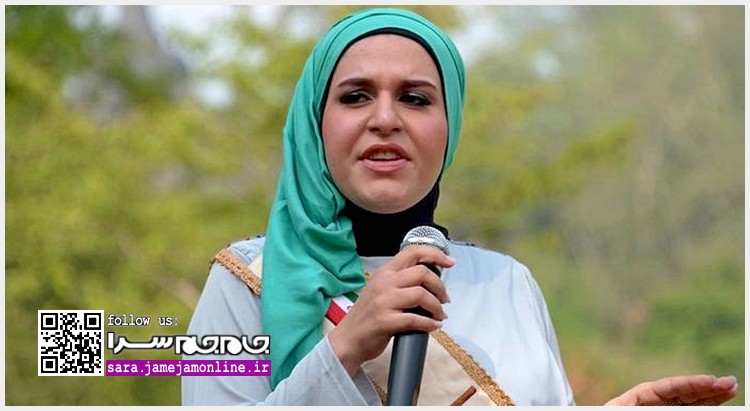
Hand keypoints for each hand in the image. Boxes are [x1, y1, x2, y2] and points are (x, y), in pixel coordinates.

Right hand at [329, 245, 453, 375]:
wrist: (348, 340)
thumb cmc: (367, 316)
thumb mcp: (381, 290)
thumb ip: (400, 282)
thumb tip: (430, 282)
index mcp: (385, 273)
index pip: (412, 252)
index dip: (435, 254)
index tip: (450, 262)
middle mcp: (384, 283)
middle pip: (422, 273)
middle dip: (440, 287)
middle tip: (444, 300)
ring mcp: (383, 302)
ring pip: (421, 294)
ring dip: (436, 307)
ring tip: (439, 315)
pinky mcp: (385, 321)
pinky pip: (415, 319)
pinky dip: (429, 323)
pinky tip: (433, 326)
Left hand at [604, 374, 737, 405]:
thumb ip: (636, 406)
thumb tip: (663, 396)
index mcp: (640, 396)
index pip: (669, 387)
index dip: (690, 383)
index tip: (711, 381)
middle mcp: (655, 401)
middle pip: (684, 392)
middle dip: (707, 387)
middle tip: (731, 383)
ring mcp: (663, 408)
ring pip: (691, 402)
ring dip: (711, 396)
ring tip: (731, 389)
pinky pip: (688, 409)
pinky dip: (705, 406)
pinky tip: (718, 402)